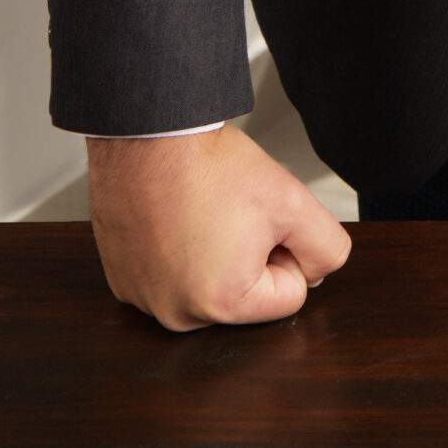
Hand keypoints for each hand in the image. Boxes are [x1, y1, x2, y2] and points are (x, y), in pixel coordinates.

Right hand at [87, 125, 352, 331]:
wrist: (148, 133)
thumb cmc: (208, 164)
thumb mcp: (294, 201)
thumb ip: (326, 247)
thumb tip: (316, 272)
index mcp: (219, 304)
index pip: (288, 294)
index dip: (286, 249)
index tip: (261, 219)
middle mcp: (174, 313)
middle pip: (245, 294)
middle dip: (248, 256)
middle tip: (230, 213)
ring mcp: (143, 298)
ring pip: (206, 284)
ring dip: (211, 254)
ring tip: (200, 213)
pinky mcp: (121, 279)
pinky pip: (168, 275)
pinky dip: (176, 250)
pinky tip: (173, 218)